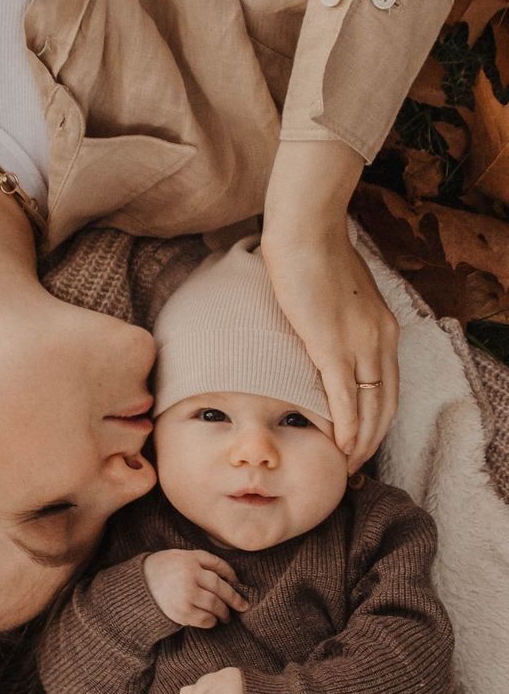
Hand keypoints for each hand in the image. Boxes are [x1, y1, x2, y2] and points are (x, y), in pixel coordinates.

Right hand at [143, 549, 247, 628]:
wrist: (139, 586)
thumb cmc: (164, 568)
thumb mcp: (183, 555)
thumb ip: (205, 560)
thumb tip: (231, 577)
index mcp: (191, 561)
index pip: (219, 568)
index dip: (232, 577)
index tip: (237, 584)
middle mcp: (189, 577)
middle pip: (220, 589)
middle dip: (234, 599)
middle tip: (242, 606)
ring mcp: (185, 596)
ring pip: (215, 605)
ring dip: (224, 612)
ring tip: (226, 616)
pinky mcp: (180, 612)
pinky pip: (204, 619)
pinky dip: (211, 621)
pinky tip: (211, 620)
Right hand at [263, 139, 398, 471]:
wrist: (305, 228)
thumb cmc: (313, 253)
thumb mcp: (338, 293)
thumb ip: (339, 318)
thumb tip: (322, 332)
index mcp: (382, 328)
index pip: (388, 387)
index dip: (379, 420)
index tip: (365, 442)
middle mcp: (379, 339)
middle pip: (385, 404)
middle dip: (373, 439)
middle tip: (356, 465)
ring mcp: (359, 342)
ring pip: (369, 406)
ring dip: (360, 440)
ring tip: (346, 464)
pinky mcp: (332, 344)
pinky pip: (345, 396)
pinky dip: (346, 424)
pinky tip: (340, 445)